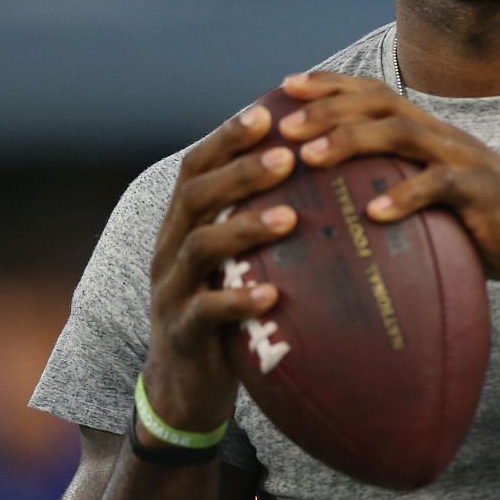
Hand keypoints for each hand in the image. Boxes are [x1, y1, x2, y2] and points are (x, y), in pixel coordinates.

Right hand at [143, 106, 299, 434]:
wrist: (184, 387)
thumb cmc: (226, 311)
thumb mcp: (238, 261)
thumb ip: (262, 222)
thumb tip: (330, 182)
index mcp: (182, 223)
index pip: (198, 166)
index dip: (228, 137)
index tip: (268, 112)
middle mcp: (169, 248)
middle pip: (195, 195)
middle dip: (240, 172)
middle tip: (288, 156)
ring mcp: (171, 291)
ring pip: (198, 248)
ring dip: (244, 228)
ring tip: (291, 219)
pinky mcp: (182, 333)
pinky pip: (206, 312)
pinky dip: (238, 301)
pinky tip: (274, 296)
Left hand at [277, 71, 499, 306]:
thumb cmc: (483, 225)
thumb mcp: (433, 199)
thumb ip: (394, 187)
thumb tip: (336, 207)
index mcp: (428, 132)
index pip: (373, 92)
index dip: (330, 84)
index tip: (285, 86)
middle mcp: (442, 135)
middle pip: (379, 104)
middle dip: (327, 108)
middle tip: (282, 125)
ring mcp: (464, 158)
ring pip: (402, 133)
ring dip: (352, 140)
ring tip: (312, 157)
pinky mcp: (483, 191)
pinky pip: (441, 184)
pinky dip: (405, 196)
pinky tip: (373, 213)